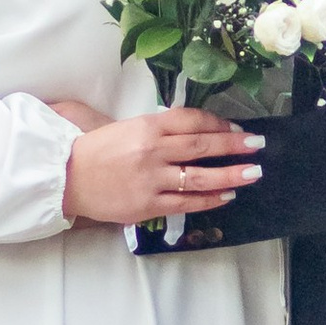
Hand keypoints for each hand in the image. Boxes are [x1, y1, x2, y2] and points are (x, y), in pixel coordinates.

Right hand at [62, 106, 261, 226]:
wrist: (67, 177)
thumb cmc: (100, 150)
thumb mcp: (130, 127)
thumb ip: (162, 128)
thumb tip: (199, 130)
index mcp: (147, 126)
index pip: (191, 120)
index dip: (218, 124)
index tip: (237, 129)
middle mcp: (152, 151)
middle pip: (201, 146)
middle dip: (234, 146)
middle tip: (258, 146)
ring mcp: (151, 179)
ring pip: (199, 177)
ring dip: (230, 174)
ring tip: (252, 173)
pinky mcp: (147, 204)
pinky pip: (186, 203)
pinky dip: (209, 199)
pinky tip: (227, 195)